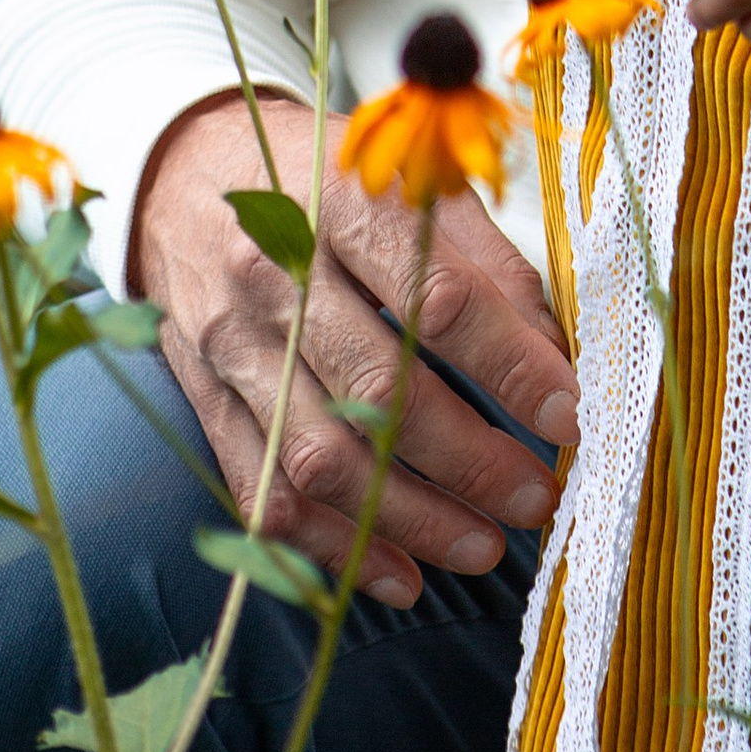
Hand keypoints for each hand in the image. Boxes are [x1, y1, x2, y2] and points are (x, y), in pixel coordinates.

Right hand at [130, 89, 580, 609]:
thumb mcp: (409, 184)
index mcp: (341, 204)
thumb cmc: (324, 181)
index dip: (509, 363)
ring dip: (411, 518)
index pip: (434, 296)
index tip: (570, 413)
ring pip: (322, 459)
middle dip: (471, 459)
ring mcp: (232, 346)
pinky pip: (265, 493)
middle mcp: (276, 277)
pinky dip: (332, 549)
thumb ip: (486, 259)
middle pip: (379, 390)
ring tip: (486, 547)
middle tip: (538, 496)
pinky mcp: (205, 400)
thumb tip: (555, 349)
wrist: (180, 176)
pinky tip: (400, 574)